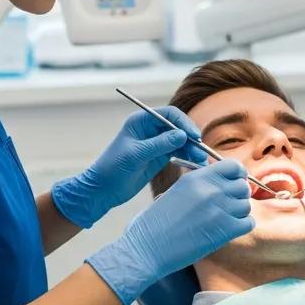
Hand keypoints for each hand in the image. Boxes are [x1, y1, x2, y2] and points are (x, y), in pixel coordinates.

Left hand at [51, 106, 207, 228]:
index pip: (169, 114)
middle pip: (178, 127)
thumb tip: (183, 135)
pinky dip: (187, 157)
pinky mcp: (159, 157)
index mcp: (141, 121)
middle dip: (190, 138)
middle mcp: (150, 129)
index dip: (183, 123)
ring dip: (191, 149)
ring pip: (180, 141)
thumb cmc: (113, 168)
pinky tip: (195, 163)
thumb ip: (159, 144)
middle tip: (200, 152)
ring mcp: (156, 143)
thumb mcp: (136, 155)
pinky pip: (178, 152)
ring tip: (201, 161)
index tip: (193, 136)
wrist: (103, 189)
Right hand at [86, 159, 254, 304]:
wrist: (146, 247)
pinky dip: (241, 227)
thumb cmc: (156, 222)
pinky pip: (248, 223)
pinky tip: (226, 230)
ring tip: (222, 220)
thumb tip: (224, 184)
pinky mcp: (225, 231)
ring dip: (238, 213)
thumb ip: (201, 184)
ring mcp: (220, 210)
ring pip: (246, 205)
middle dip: (238, 196)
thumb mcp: (177, 190)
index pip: (233, 166)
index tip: (232, 184)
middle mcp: (211, 190)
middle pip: (243, 186)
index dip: (237, 175)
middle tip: (227, 206)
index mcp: (197, 177)